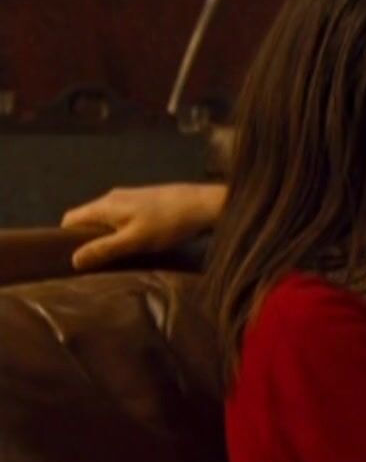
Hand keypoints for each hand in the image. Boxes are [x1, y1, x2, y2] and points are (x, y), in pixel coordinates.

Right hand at [60, 183, 225, 269]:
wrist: (204, 204)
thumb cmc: (168, 223)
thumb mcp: (133, 241)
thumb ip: (103, 249)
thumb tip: (73, 260)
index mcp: (105, 205)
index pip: (70, 219)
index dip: (66, 239)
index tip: (74, 259)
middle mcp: (113, 198)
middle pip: (88, 220)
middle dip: (88, 240)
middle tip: (97, 263)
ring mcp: (130, 198)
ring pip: (107, 220)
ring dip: (108, 237)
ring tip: (118, 258)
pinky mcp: (146, 202)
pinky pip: (124, 218)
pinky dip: (123, 232)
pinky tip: (137, 245)